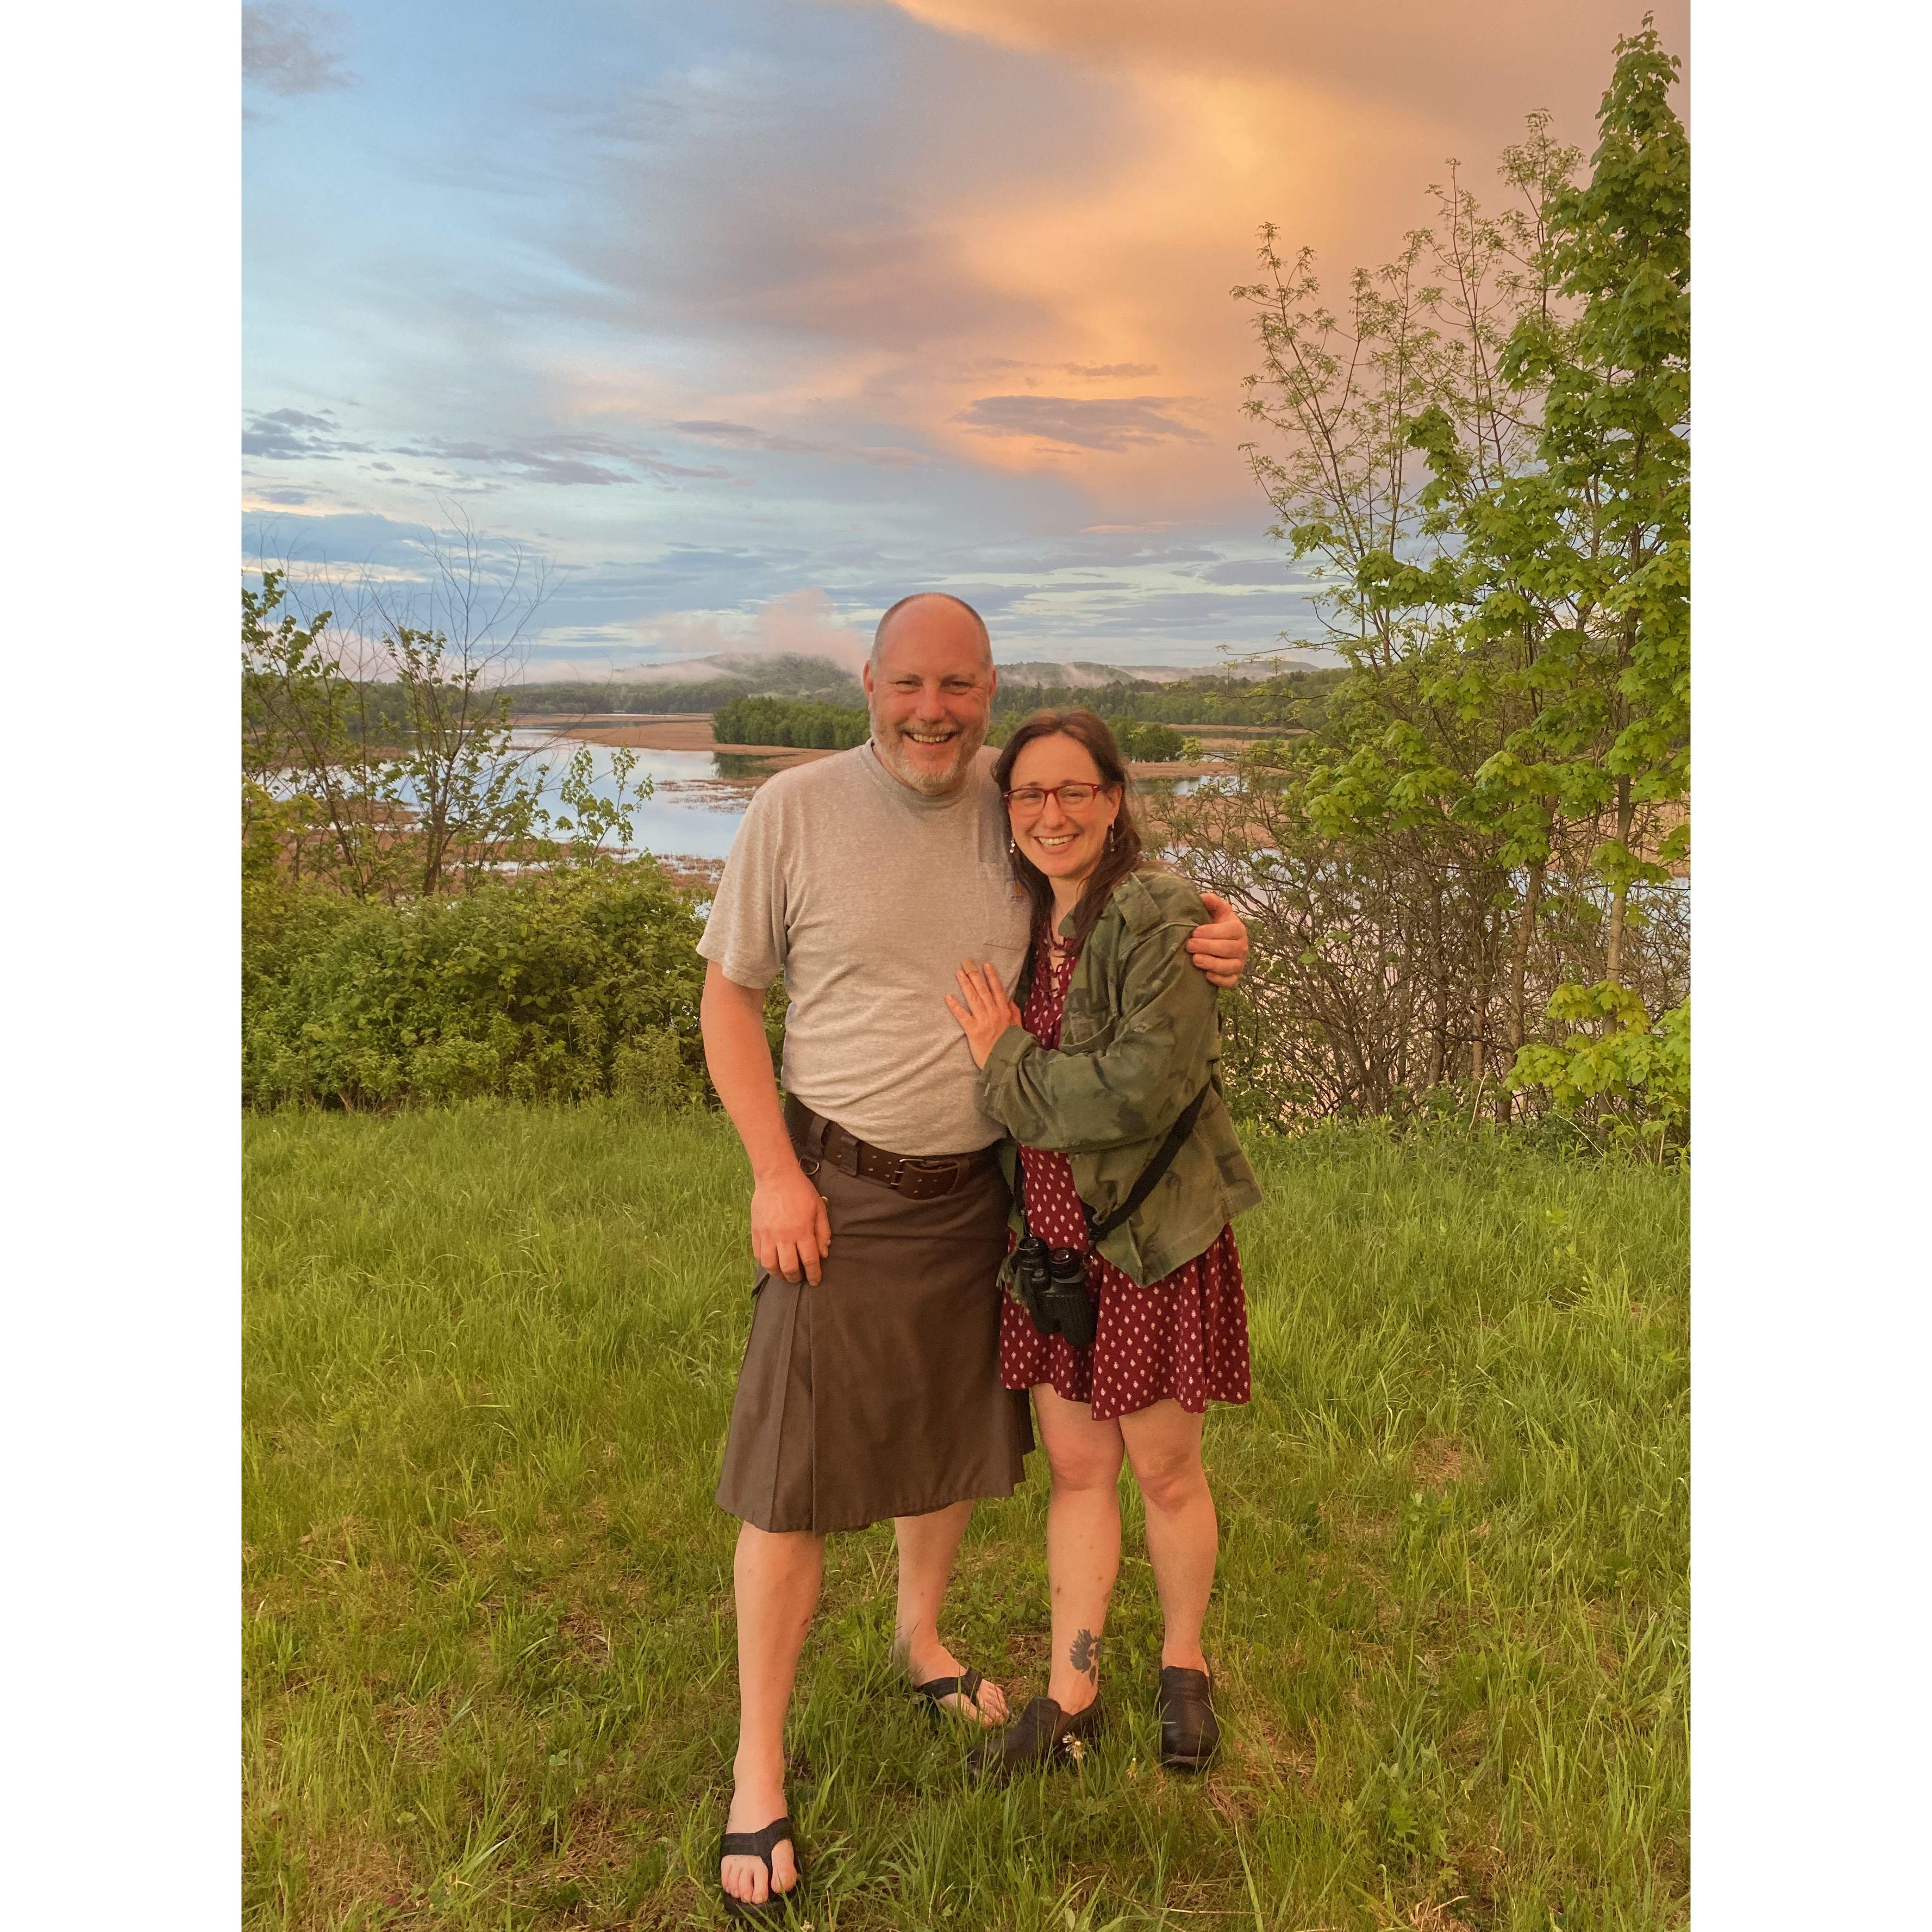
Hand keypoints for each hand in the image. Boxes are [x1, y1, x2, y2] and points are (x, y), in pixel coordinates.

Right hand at [750, 1160, 830, 1285]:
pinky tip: (772, 1261)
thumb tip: (823, 1254)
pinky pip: (758, 1255)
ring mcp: (767, 1235)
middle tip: (799, 1277)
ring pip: (770, 1265)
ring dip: (778, 1274)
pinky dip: (765, 1262)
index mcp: (802, 1231)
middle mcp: (784, 1236)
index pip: (809, 1261)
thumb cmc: (801, 1191)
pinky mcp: (756, 1231)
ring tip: (784, 1273)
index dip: (814, 1275)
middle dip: (796, 1278)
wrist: (776, 1176)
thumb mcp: (819, 1208)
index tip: (815, 1281)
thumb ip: (823, 1232)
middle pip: (789, 1268)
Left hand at [946, 958, 1020, 1068]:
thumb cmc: (1013, 1047)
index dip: (991, 977)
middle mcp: (994, 1014)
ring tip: (958, 973)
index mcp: (1005, 1012)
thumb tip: (1010, 1000)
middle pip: (984, 991)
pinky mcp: (974, 1031)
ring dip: (965, 985)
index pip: (998, 990)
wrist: (1008, 1063)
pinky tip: (948, 997)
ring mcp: (984, 1021)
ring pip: (974, 999)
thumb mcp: (1018, 1028)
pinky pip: (963, 1016)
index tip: (986, 965)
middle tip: (967, 964)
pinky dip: (955, 1006)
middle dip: (975, 976)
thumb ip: (1014, 1013)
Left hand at [1185, 890, 1249, 989]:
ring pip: (1230, 966)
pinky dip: (1219, 979)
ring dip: (1212, 964)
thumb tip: (1204, 897)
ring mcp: (1239, 963)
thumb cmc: (1214, 925)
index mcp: (1238, 928)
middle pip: (1228, 949)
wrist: (1216, 942)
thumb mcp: (1214, 911)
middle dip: (1208, 947)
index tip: (1195, 932)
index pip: (1230, 930)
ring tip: (1195, 960)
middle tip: (1190, 945)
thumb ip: (1211, 902)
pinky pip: (1230, 981)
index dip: (1213, 932)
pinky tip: (1206, 975)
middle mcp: (1242, 946)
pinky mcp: (1234, 977)